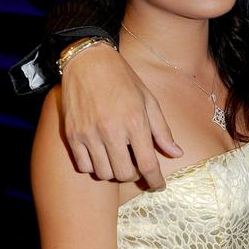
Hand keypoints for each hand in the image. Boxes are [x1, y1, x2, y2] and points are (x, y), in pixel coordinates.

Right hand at [60, 42, 181, 188]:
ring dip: (113, 172)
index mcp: (135, 121)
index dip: (155, 181)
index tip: (159, 186)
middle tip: (136, 165)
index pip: (147, 164)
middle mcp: (111, 131)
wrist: (87, 61)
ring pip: (103, 173)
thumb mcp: (148, 100)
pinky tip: (100, 155)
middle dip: (134, 175)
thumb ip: (162, 130)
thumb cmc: (123, 79)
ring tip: (118, 158)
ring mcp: (89, 134)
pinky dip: (94, 166)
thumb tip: (177, 153)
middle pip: (124, 174)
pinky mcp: (72, 135)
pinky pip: (83, 166)